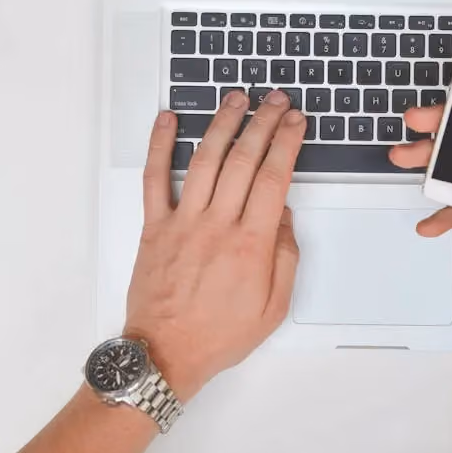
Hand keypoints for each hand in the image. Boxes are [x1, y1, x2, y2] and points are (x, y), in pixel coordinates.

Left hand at [124, 89, 304, 400]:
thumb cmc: (219, 335)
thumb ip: (285, 257)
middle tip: (276, 101)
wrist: (166, 354)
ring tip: (236, 98)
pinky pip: (155, 178)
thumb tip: (283, 214)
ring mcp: (183, 222)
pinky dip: (160, 146)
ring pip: (205, 160)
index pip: (273, 178)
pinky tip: (168, 120)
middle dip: (263, 123)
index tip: (296, 122)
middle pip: (244, 160)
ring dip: (222, 124)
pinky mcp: (155, 227)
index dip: (287, 143)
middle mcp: (217, 225)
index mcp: (250, 245)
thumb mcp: (273, 306)